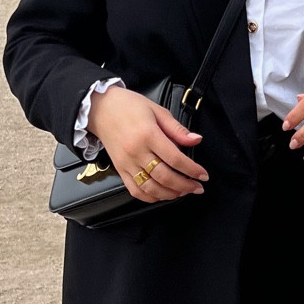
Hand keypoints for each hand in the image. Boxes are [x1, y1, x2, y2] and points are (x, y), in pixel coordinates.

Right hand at [89, 85, 207, 203]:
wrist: (100, 108)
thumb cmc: (128, 106)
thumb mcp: (157, 110)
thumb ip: (177, 129)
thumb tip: (196, 140)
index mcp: (148, 135)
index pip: (175, 158)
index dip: (192, 170)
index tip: (203, 175)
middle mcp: (136, 152)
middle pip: (164, 177)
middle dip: (185, 185)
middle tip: (197, 188)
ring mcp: (127, 163)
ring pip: (150, 187)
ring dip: (170, 194)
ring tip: (183, 192)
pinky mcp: (120, 169)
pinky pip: (135, 190)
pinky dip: (150, 197)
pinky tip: (162, 195)